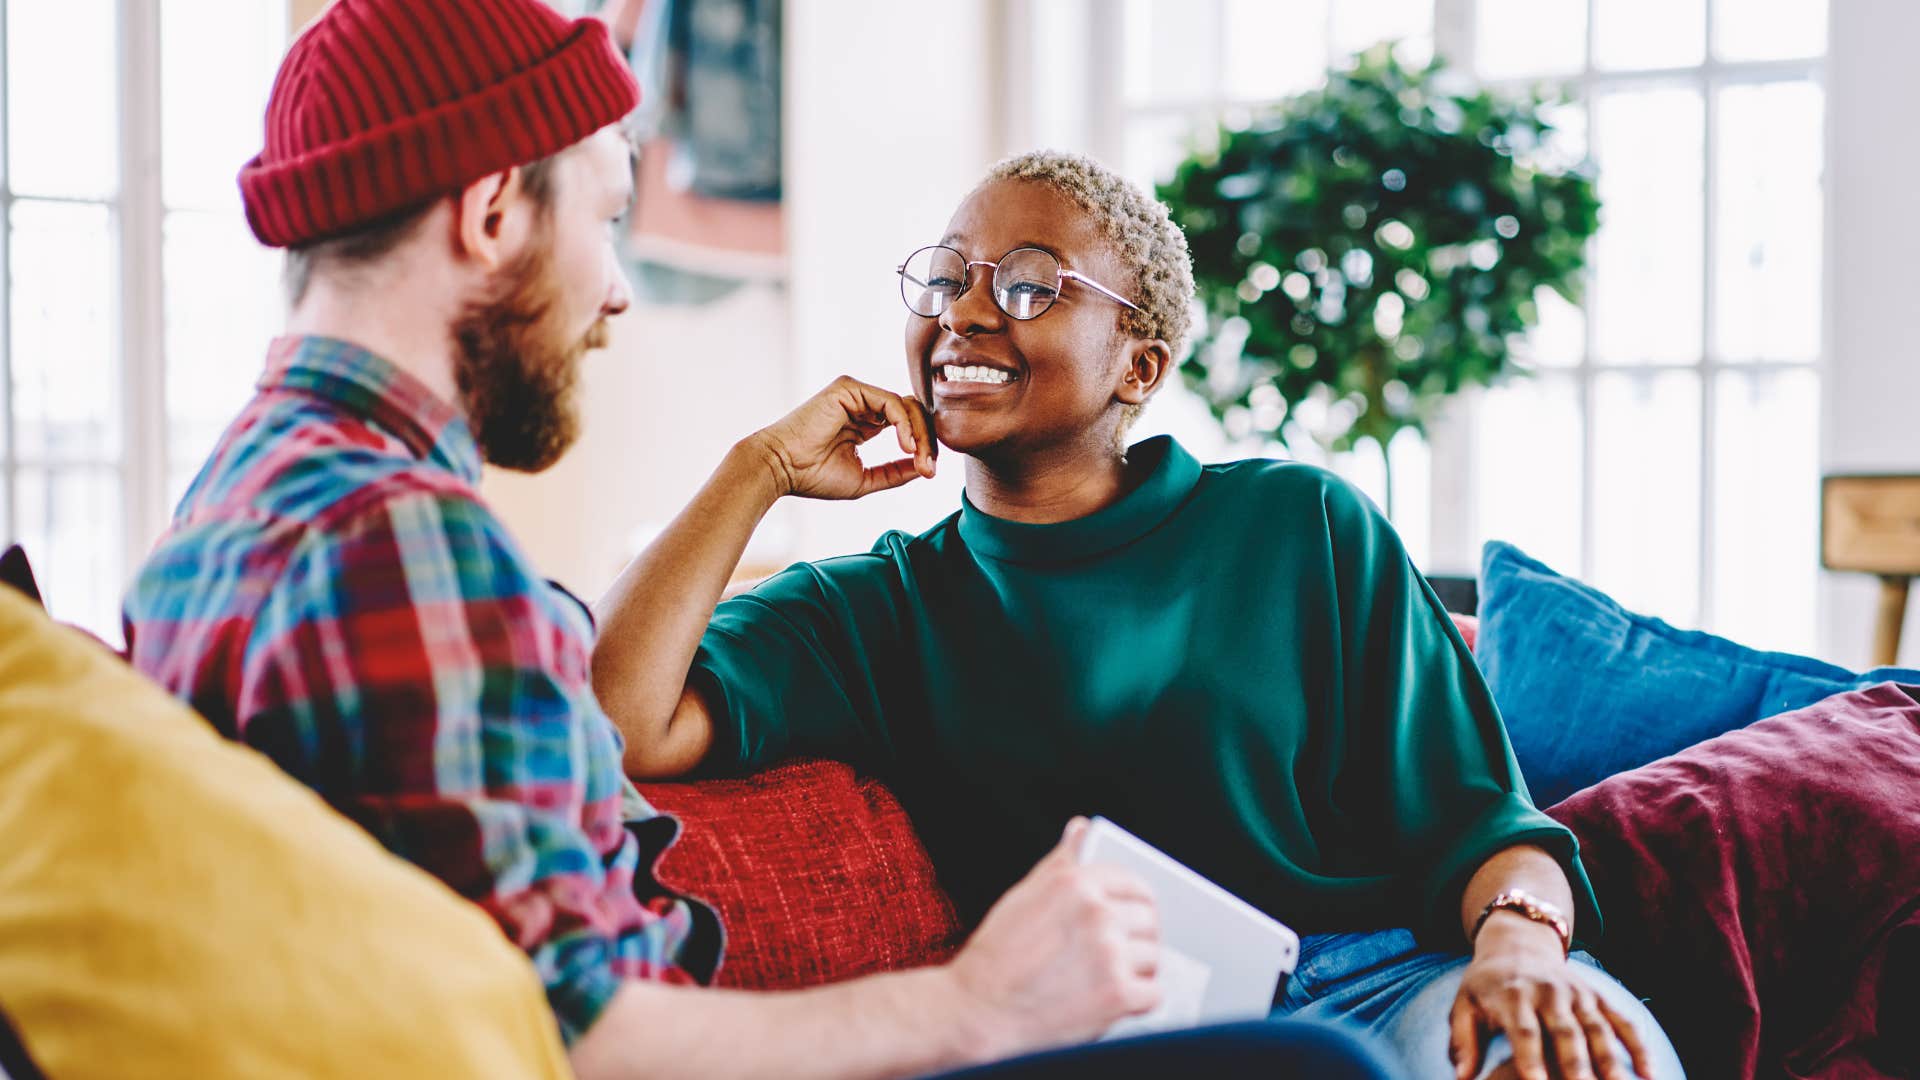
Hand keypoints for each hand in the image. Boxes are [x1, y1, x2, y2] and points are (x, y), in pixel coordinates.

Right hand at [743, 376, 934, 500]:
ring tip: (919, 459)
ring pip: (905, 406)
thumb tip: (926, 468)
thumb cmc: (812, 476)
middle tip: (929, 467)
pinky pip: (890, 402)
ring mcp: (856, 395)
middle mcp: (862, 405)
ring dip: (919, 434)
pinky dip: (904, 424)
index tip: (929, 472)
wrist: (781, 469)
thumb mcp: (865, 479)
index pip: (906, 425)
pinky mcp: (849, 388)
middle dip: (926, 440)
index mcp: (865, 424)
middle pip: (911, 413)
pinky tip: (906, 445)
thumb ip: (895, 472)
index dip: (922, 447)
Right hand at [943, 818, 1160, 1059]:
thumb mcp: (1024, 894)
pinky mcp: (1117, 995)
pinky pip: (1154, 993)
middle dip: (1135, 937)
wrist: (978, 1012)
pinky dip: (1138, 1001)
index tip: (1130, 915)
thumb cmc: (997, 955)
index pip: (1133, 883)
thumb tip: (1082, 828)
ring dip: (1136, 970)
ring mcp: (1109, 955)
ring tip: (1105, 978)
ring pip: (1153, 956)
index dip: (1134, 902)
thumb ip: (1062, 861)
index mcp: (1076, 884)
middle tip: (1114, 953)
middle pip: (1148, 919)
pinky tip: (1111, 999)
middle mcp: (1097, 914)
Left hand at [1449, 915, 1651, 1079]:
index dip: (1530, 1058)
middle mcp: (1549, 992)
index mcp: (1513, 995)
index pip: (1524, 1030)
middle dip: (1576, 1063)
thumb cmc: (1486, 986)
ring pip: (1598, 1028)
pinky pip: (1622, 1021)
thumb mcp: (1464, 1005)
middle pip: (1566, 1031)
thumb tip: (1461, 1076)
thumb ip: (1462, 1040)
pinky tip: (1649, 1073)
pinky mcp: (1598, 996)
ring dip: (1611, 1059)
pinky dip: (1638, 1045)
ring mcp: (1578, 993)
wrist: (1516, 943)